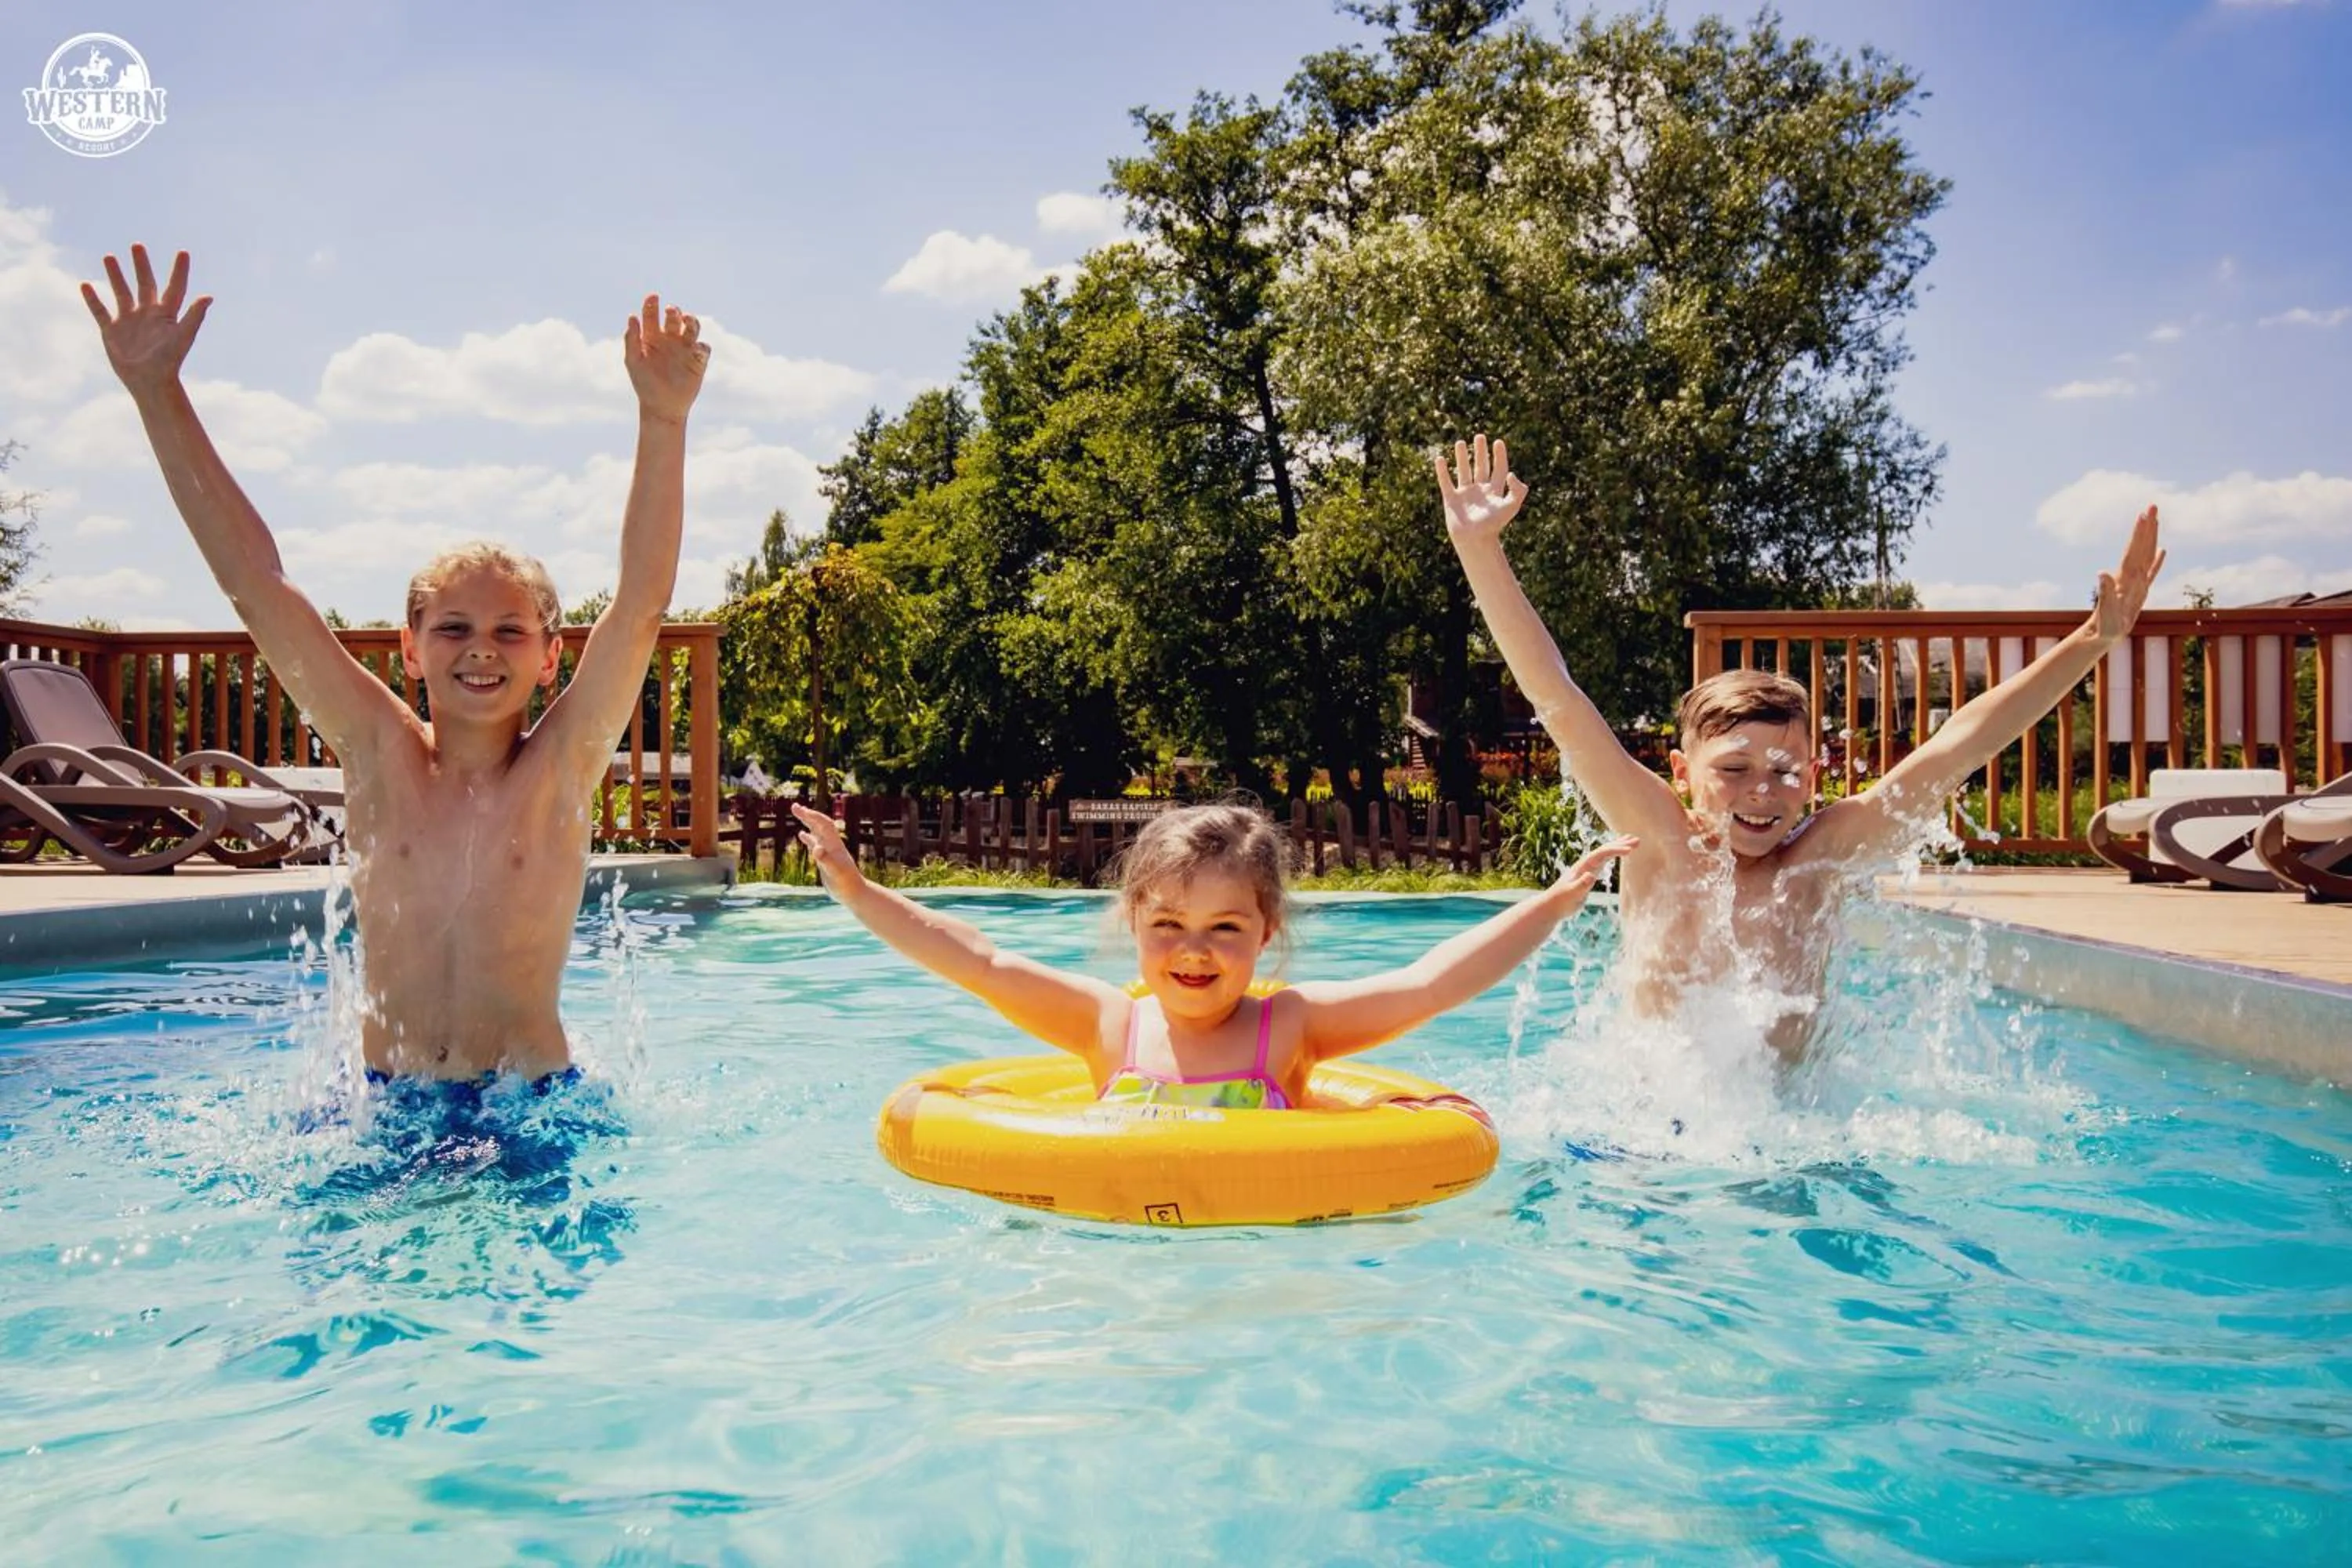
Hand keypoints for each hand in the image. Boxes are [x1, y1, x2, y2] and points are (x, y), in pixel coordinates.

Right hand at [81, 245, 210, 393]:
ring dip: (115, 275)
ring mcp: (129, 321)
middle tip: (137, 245)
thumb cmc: (169, 361)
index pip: (175, 287)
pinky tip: (86, 285)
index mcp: (166, 314)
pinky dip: (93, 299)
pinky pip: (100, 311)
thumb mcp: (183, 336)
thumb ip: (195, 316)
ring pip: (121, 292)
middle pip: (145, 284)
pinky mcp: (112, 331)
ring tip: (109, 257)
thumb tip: (209, 296)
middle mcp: (148, 314)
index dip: (179, 270)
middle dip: (141, 265)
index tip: (183, 252)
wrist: (149, 382)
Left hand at [626, 294, 708, 424]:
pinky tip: (695, 350)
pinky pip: (703, 348)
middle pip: (674, 318)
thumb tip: (632, 316)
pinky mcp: (698, 361)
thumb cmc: (644, 384)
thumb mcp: (633, 361)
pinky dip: (701, 346)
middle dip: (674, 311)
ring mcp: (684, 349)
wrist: (661, 407)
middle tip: (671, 311)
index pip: (652, 314)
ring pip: (692, 327)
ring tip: (687, 320)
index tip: (653, 297)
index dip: (652, 304)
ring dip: (692, 321)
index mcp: (652, 336)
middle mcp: (669, 339)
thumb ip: (631, 339)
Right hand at [788, 801, 856, 890]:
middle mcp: (831, 845)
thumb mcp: (834, 871)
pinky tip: (801, 834)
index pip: (824, 825)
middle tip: (794, 806)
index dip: (813, 816)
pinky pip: (815, 844)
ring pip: (817, 832)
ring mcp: (828, 851)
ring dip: (807, 822)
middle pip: (819, 825)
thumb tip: (816, 848)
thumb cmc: (845, 883)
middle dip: (808, 815)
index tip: (801, 810)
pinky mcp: (825, 859)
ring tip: (798, 812)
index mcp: (834, 844)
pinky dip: (808, 837)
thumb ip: (825, 859)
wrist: (853, 892)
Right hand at [1434, 434, 1525, 544]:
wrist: (1475, 540)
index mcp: (1495, 491)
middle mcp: (1480, 490)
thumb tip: (1510, 473)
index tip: (1499, 442)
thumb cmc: (1494, 526)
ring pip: (1463, 471)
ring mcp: (1465, 494)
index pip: (1499, 469)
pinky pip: (1446, 482)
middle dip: (1481, 452)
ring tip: (1460, 442)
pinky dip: (1442, 471)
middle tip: (1480, 436)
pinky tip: (1440, 459)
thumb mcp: (1512, 506)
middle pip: (1481, 467)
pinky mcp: (1451, 499)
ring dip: (1462, 457)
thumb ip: (1517, 489)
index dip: (1499, 456)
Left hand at [1551, 835, 1636, 902]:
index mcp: (1582, 866)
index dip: (1615, 850)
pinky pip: (1604, 860)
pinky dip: (1613, 854)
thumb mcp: (1571, 894)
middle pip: (1604, 850)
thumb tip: (1591, 875)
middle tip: (1637, 840)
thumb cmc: (1560, 901)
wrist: (1552, 906)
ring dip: (1618, 846)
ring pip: (1605, 853)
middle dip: (1620, 844)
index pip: (1601, 854)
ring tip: (1632, 840)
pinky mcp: (1590, 875)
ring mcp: (1588, 869)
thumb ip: (1581, 885)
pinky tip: (1619, 853)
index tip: (1630, 850)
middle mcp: (1586, 864)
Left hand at [2089, 505, 2164, 643]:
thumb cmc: (2104, 627)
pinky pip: (2152, 571)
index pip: (2133, 550)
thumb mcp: (2106, 611)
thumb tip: (2101, 572)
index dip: (2139, 532)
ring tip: (2155, 519)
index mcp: (2124, 578)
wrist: (2100, 635)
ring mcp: (2135, 582)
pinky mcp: (2140, 591)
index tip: (2144, 514)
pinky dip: (2157, 560)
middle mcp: (2129, 576)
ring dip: (2151, 536)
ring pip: (2146, 554)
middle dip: (2147, 526)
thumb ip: (2105, 592)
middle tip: (2152, 505)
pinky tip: (2162, 549)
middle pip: (2140, 546)